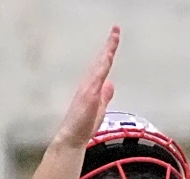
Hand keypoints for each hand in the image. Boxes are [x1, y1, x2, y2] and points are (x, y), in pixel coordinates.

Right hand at [54, 25, 119, 148]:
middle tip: (116, 29)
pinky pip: (97, 78)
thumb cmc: (83, 125)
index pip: (103, 66)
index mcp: (93, 86)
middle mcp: (89, 84)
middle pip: (101, 61)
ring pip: (100, 66)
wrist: (73, 137)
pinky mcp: (88, 95)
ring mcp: (88, 88)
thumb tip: (110, 84)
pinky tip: (108, 57)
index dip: (109, 52)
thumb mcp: (99, 108)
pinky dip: (102, 67)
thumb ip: (105, 96)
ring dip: (107, 51)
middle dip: (109, 45)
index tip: (115, 37)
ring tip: (114, 37)